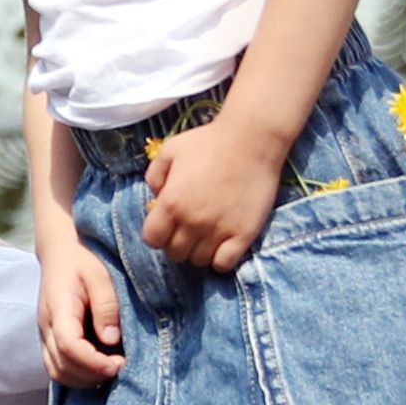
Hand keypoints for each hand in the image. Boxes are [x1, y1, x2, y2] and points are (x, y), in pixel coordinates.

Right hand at [38, 244, 125, 386]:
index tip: (119, 363)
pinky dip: (79, 375)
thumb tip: (111, 340)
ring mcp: (45, 336)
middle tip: (122, 367)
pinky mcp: (51, 341)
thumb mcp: (100, 274)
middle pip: (62, 365)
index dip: (93, 362)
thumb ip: (106, 305)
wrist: (61, 252)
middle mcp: (46, 326)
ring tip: (112, 368)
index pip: (68, 345)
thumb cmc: (83, 259)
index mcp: (58, 308)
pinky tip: (100, 367)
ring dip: (85, 379)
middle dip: (93, 374)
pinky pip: (59, 368)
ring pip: (58, 372)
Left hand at [140, 119, 289, 271]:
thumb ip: (154, 175)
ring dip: (199, 251)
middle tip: (188, 229)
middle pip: (175, 254)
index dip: (158, 234)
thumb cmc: (209, 142)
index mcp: (171, 203)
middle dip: (177, 243)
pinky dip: (220, 259)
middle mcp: (192, 222)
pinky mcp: (243, 235)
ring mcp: (218, 231)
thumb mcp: (170, 150)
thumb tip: (155, 197)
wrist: (252, 140)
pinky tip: (223, 244)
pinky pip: (224, 264)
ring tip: (206, 235)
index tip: (167, 225)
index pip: (152, 239)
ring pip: (199, 261)